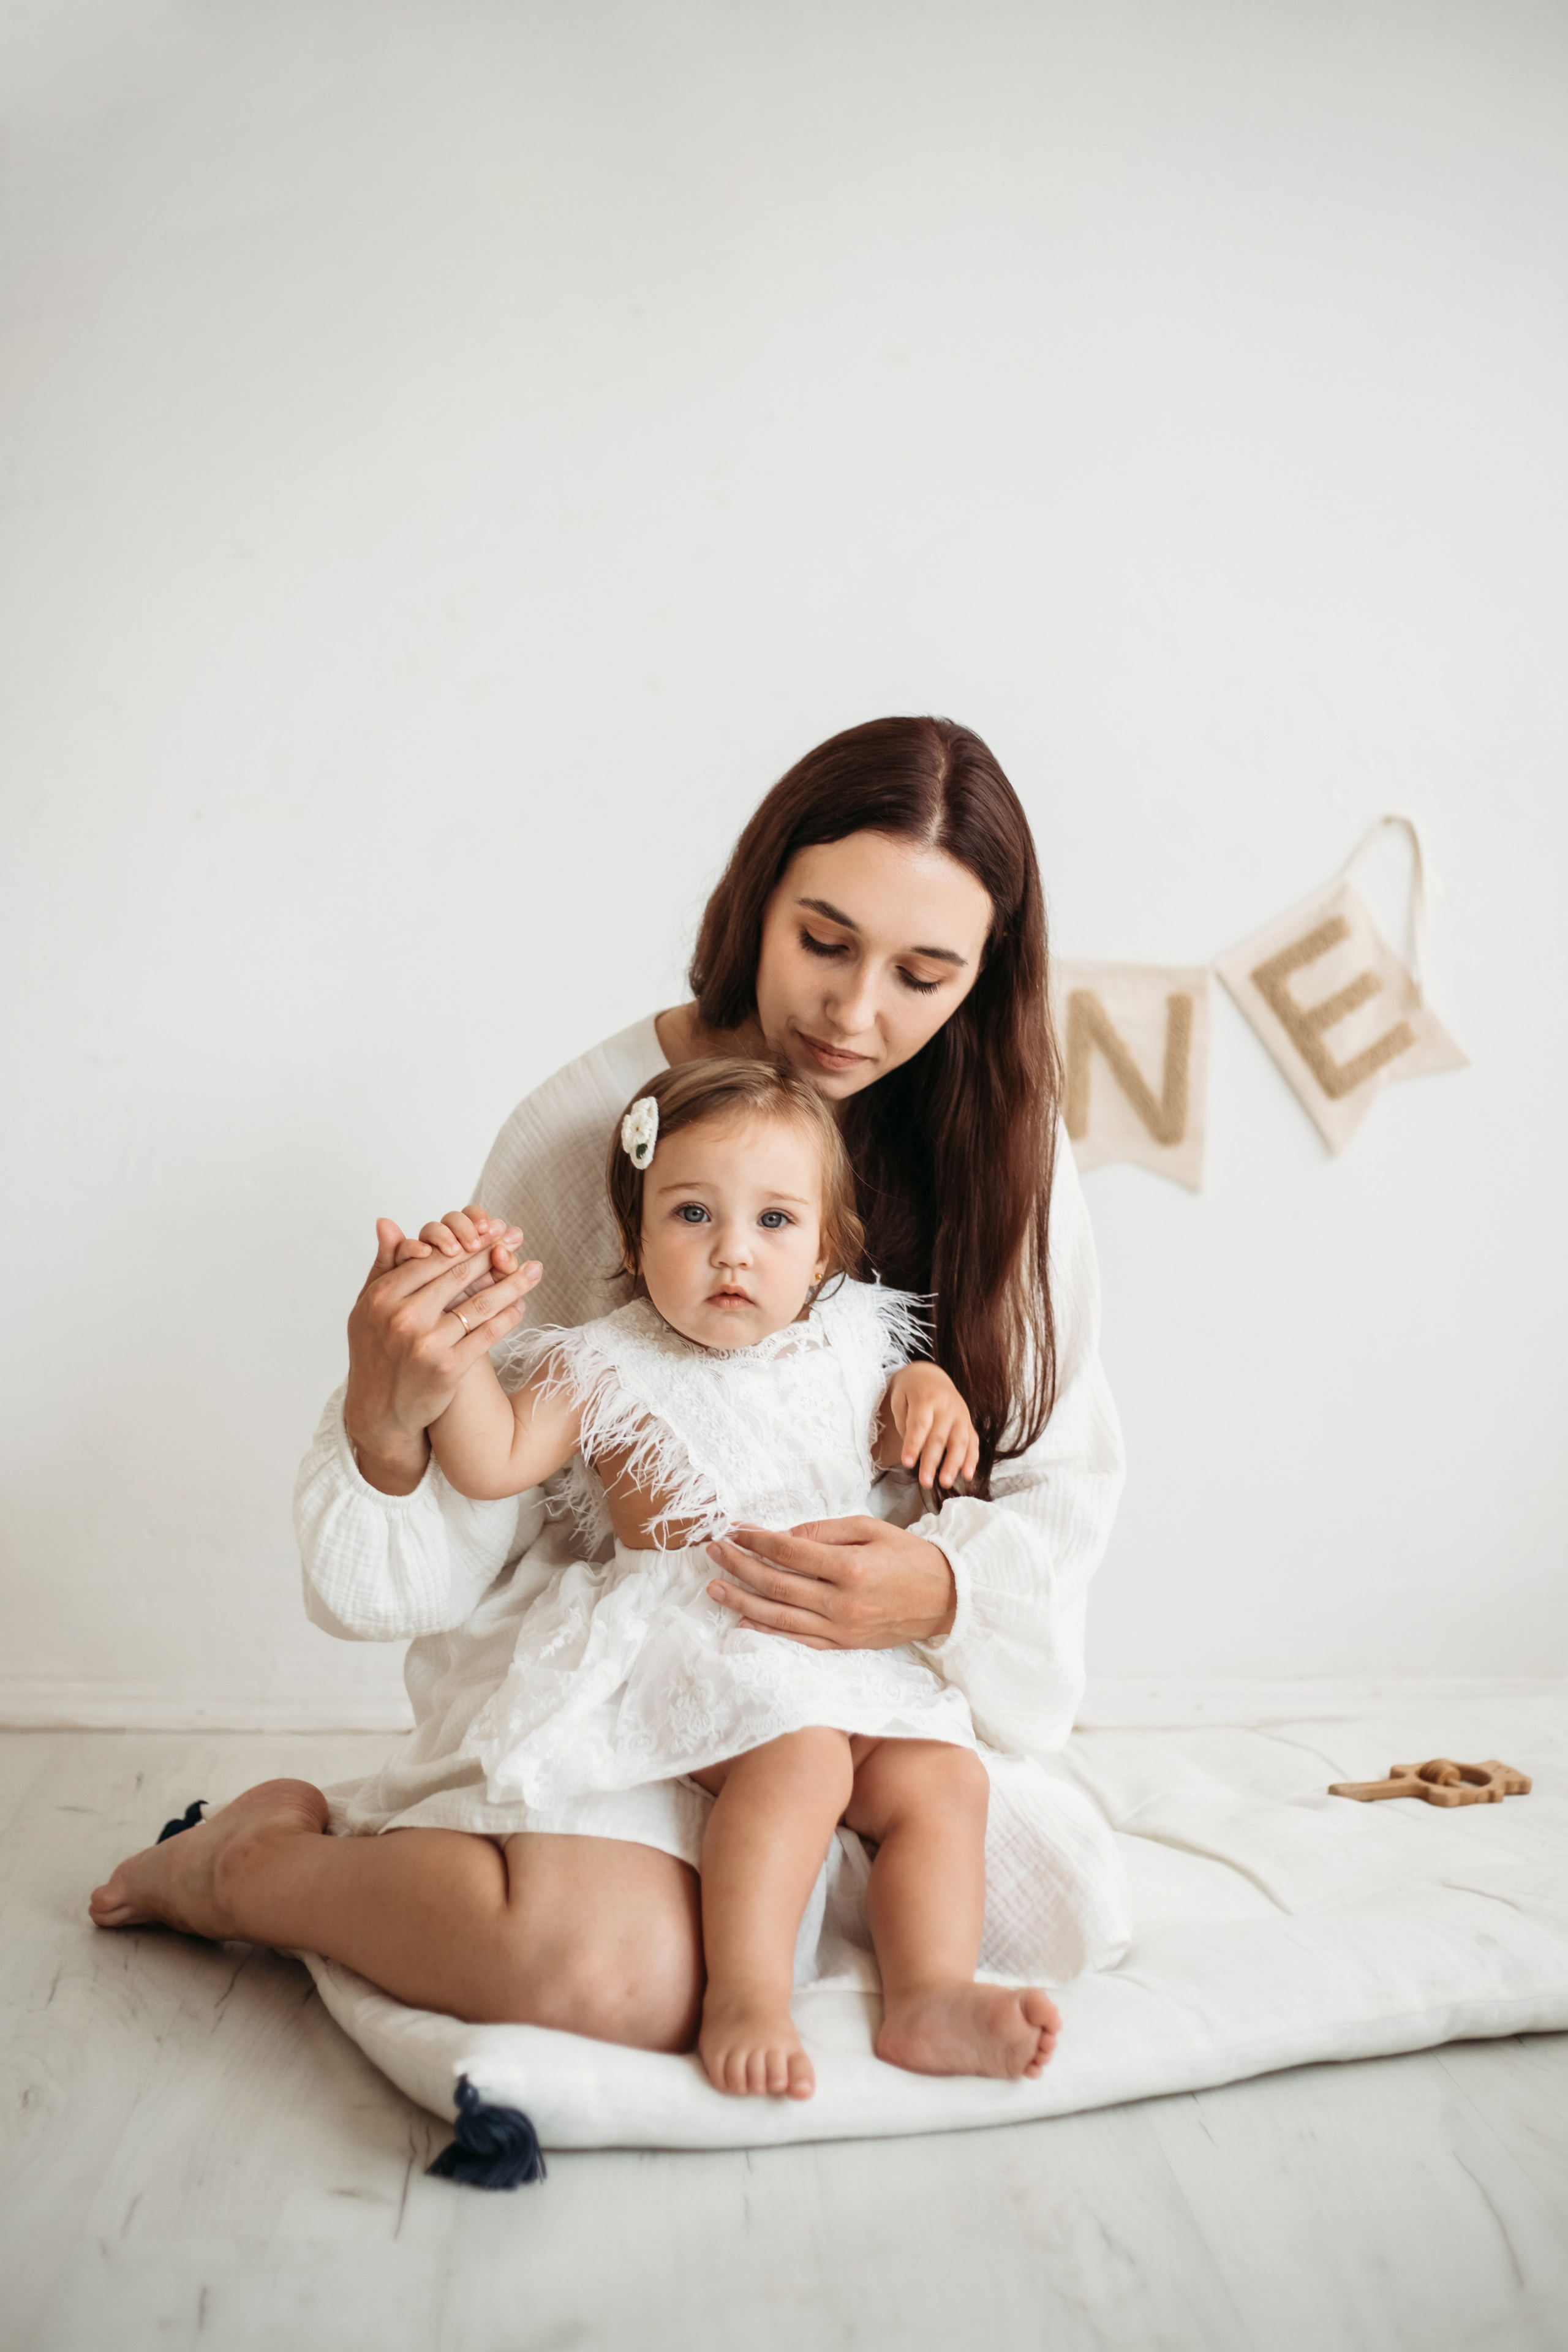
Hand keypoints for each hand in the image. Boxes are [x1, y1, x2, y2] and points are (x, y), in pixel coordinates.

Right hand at [344, 1212, 542, 1493]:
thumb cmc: (374, 1353)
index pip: (433, 1259)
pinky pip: (487, 1335)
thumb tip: (388, 1222)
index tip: (489, 1229)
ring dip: (512, 1283)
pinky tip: (521, 1305)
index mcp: (383, 1296)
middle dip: (493, 1253)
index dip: (465, 1242)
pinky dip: (507, 1317)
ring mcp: (426, 1343)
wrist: (378, 1412)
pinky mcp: (448, 1368)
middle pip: (459, 1275)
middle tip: (517, 1238)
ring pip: (479, 1304)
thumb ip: (383, 1265)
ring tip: (533, 1269)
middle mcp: (403, 1317)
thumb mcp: (368, 1307)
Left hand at [705, 1516, 956, 1650]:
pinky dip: (767, 1631)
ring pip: (779, 1616)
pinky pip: (797, 1640)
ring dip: (742, 1599)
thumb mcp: (871, 1529)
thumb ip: (825, 1532)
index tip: (734, 1529)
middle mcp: (842, 1603)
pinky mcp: (843, 1645)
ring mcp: (841, 1629)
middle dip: (739, 1566)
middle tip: (713, 1551)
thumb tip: (783, 1537)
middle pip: (776, 1584)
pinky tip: (743, 1619)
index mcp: (851, 1568)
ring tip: (713, 1587)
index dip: (756, 1540)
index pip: (788, 1552)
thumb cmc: (909, 1557)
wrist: (946, 1599)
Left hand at [882, 1363, 979, 1493]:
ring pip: (959, 1442)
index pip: (920, 1424)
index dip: (914, 1444)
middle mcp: (947, 1406)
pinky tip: (967, 1475)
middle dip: (932, 1461)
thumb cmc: (910, 1392)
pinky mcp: (968, 1423)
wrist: (931, 1376)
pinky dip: (972, 1459)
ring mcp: (961, 1415)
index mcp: (926, 1398)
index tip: (907, 1463)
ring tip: (946, 1483)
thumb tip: (914, 1449)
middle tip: (925, 1482)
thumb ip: (904, 1423)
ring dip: (954, 1464)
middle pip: (939, 1437)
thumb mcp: (899, 1399)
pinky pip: (973, 1442)